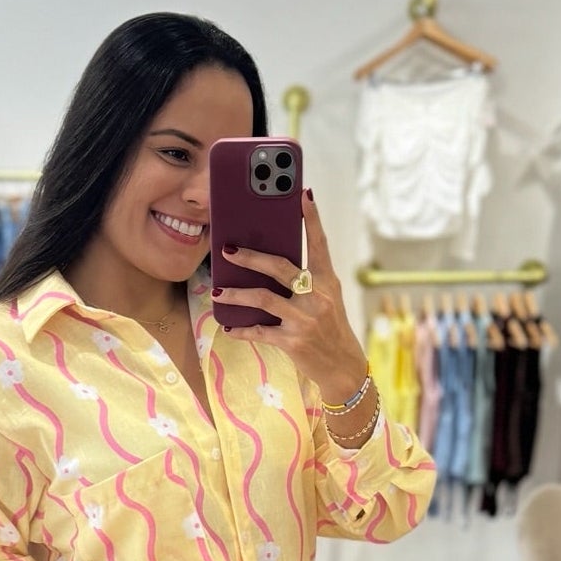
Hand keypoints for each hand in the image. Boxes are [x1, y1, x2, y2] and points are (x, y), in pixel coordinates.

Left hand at [215, 190, 368, 400]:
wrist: (343, 367)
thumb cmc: (331, 328)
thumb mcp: (327, 299)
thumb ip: (307, 280)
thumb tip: (270, 262)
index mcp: (327, 281)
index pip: (320, 244)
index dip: (312, 219)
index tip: (302, 194)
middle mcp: (317, 297)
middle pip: (280, 268)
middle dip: (251, 257)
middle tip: (227, 250)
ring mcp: (304, 319)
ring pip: (263, 299)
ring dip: (236, 294)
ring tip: (217, 291)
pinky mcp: (293, 342)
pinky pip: (260, 332)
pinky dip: (242, 330)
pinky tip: (228, 326)